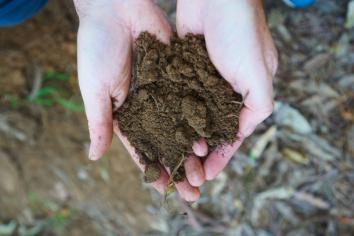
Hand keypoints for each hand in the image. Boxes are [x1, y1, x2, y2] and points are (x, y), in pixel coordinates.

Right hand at [74, 0, 200, 200]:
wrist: (116, 8)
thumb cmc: (96, 46)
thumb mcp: (95, 89)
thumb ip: (99, 122)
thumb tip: (94, 156)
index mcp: (125, 112)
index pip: (140, 148)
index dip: (153, 169)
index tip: (166, 188)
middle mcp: (147, 106)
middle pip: (166, 142)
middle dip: (179, 165)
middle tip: (194, 189)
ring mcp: (164, 92)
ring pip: (182, 125)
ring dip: (193, 148)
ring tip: (206, 169)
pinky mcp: (179, 75)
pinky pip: (191, 99)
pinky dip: (201, 117)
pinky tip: (213, 135)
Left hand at [177, 0, 277, 179]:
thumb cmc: (241, 30)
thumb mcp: (258, 71)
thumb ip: (259, 105)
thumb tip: (244, 132)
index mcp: (247, 92)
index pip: (234, 132)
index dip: (222, 154)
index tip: (209, 174)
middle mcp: (225, 88)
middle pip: (212, 128)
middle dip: (201, 150)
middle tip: (188, 172)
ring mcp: (203, 79)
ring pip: (193, 116)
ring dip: (185, 136)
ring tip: (172, 157)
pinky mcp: (184, 68)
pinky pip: (178, 96)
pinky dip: (172, 113)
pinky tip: (161, 129)